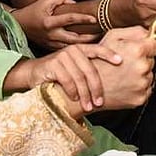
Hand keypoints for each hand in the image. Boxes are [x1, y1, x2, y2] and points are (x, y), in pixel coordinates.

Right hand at [5, 43, 122, 111]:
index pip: (98, 49)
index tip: (120, 61)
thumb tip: (113, 80)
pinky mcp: (53, 64)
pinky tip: (74, 99)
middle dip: (96, 88)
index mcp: (81, 49)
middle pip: (90, 69)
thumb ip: (89, 70)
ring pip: (79, 77)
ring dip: (85, 94)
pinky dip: (72, 92)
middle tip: (99, 102)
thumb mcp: (76, 69)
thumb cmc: (60, 74)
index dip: (109, 54)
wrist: (34, 73)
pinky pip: (67, 80)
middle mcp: (72, 50)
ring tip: (88, 106)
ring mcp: (62, 56)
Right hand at [12, 0, 97, 50]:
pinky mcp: (51, 47)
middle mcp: (51, 34)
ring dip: (85, 46)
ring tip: (97, 42)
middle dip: (89, 38)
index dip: (83, 18)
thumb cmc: (34, 11)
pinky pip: (66, 50)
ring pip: (71, 47)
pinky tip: (86, 48)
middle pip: (74, 39)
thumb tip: (75, 2)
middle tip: (100, 34)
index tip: (94, 19)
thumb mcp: (45, 1)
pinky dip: (76, 49)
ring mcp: (51, 43)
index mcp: (50, 22)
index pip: (70, 19)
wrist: (20, 24)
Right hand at [94, 26, 155, 109]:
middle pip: (152, 60)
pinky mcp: (141, 97)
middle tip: (125, 63)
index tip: (144, 49)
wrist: (87, 88)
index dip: (150, 46)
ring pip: (149, 75)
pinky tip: (124, 84)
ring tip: (123, 75)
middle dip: (142, 61)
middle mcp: (142, 67)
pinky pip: (146, 89)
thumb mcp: (112, 37)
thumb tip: (150, 33)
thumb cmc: (98, 62)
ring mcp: (142, 84)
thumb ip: (135, 31)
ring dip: (139, 75)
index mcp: (138, 50)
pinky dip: (137, 87)